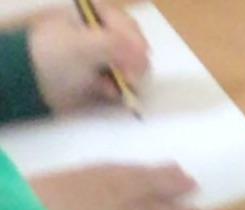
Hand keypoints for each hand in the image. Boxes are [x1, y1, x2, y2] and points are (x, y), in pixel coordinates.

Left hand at [27, 4, 145, 109]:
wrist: (30, 83)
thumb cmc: (55, 56)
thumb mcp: (83, 45)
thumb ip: (116, 45)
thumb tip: (145, 54)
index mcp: (91, 14)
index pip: (126, 25)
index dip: (136, 43)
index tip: (140, 61)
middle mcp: (97, 32)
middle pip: (131, 46)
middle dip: (134, 63)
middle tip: (129, 77)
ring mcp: (98, 56)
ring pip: (128, 67)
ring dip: (128, 78)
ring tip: (121, 86)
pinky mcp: (97, 78)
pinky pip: (119, 84)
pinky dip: (117, 90)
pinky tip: (109, 93)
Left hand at [29, 159, 196, 209]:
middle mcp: (113, 194)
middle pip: (146, 187)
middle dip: (169, 184)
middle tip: (191, 180)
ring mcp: (94, 182)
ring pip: (131, 176)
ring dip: (152, 173)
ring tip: (171, 169)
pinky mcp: (77, 177)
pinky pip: (112, 169)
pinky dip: (127, 169)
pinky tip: (128, 170)